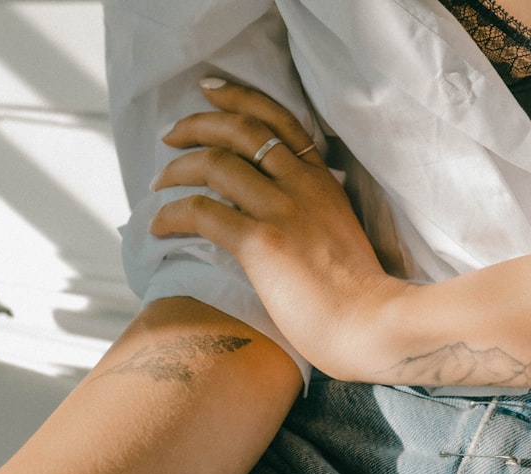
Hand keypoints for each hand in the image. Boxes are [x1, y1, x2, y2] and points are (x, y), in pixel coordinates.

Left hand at [150, 78, 409, 378]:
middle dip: (197, 123)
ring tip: (157, 183)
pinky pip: (201, 212)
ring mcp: (283, 209)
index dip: (239, 99)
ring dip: (176, 169)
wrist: (372, 325)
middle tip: (170, 134)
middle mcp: (302, 184)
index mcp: (323, 181)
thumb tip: (281, 215)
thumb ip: (315, 214)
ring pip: (215, 162)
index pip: (279, 120)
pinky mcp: (262, 241)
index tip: (210, 92)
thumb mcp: (340, 234)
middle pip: (241, 129)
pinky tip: (158, 226)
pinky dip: (171, 215)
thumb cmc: (358, 296)